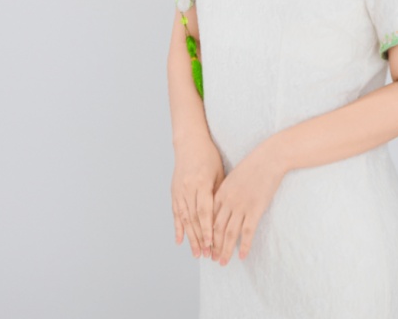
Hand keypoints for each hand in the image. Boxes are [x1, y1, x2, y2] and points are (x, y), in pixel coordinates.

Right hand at [171, 137, 224, 258]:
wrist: (189, 143)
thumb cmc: (209, 156)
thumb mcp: (219, 173)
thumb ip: (218, 194)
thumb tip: (223, 216)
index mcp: (201, 183)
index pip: (204, 211)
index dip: (207, 229)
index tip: (211, 244)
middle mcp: (187, 189)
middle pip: (193, 219)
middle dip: (199, 238)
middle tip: (205, 255)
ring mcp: (178, 191)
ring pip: (184, 219)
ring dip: (190, 237)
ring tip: (195, 253)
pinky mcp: (174, 192)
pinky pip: (175, 213)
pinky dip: (177, 228)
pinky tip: (180, 240)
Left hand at [210, 141, 285, 264]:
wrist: (269, 158)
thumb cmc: (253, 165)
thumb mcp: (233, 177)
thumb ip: (226, 191)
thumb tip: (222, 204)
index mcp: (220, 193)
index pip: (208, 218)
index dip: (205, 233)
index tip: (204, 244)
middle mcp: (227, 201)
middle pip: (216, 229)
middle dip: (213, 246)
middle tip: (211, 258)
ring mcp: (241, 206)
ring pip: (229, 233)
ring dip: (224, 250)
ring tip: (222, 262)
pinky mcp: (255, 209)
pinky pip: (247, 232)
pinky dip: (243, 246)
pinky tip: (241, 256)